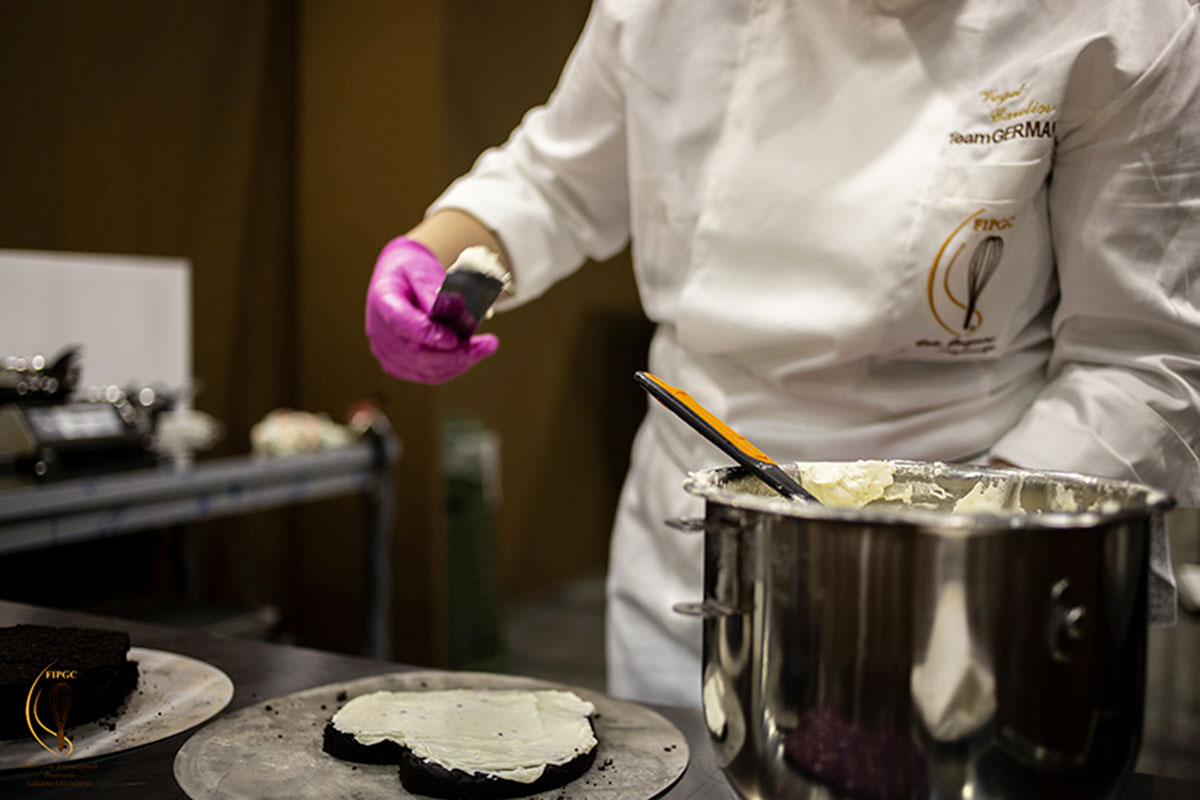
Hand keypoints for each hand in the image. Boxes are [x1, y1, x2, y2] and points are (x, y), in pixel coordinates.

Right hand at [365, 237, 498, 383]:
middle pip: (415, 354)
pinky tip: (470, 356)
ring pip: (424, 370)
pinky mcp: (397, 364)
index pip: (402, 323)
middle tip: (486, 345)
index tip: (455, 339)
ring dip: (458, 363)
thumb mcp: (421, 270)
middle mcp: (379, 331)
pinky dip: (451, 369)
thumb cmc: (410, 272)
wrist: (398, 281)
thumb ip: (433, 290)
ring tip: (484, 348)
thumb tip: (455, 308)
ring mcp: (386, 351)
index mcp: (383, 301)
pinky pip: (426, 375)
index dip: (429, 334)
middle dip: (455, 354)